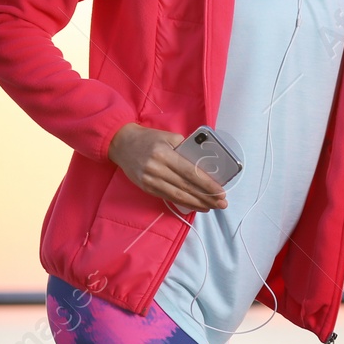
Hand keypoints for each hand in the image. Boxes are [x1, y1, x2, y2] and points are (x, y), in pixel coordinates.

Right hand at [106, 123, 227, 212]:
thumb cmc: (149, 138)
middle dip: (206, 197)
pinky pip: (168, 197)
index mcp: (164, 154)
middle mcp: (156, 169)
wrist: (121, 143)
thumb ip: (186, 149)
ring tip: (212, 207)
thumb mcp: (169, 136)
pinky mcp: (146, 187)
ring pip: (177, 196)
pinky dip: (183, 203)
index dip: (206, 184)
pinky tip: (195, 206)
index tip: (221, 191)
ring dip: (197, 203)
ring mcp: (150, 180)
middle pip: (185, 187)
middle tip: (222, 203)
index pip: (190, 172)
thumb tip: (204, 164)